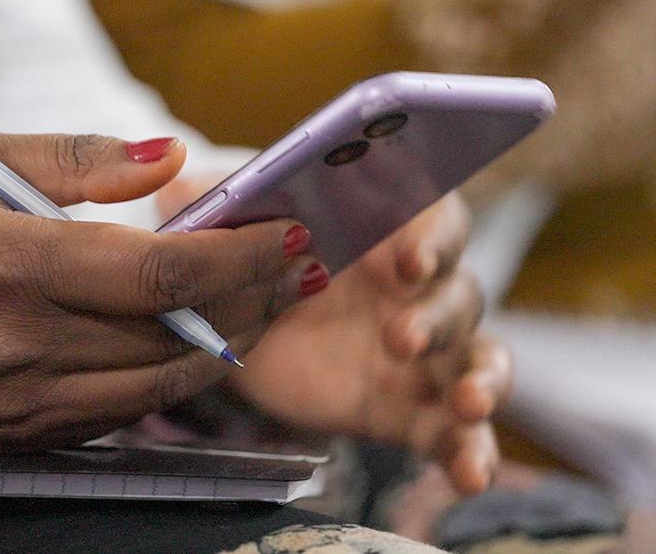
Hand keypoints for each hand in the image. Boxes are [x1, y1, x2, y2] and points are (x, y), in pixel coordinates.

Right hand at [0, 134, 317, 450]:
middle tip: (294, 271)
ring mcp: (18, 407)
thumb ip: (81, 160)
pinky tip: (195, 346)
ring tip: (265, 308)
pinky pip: (117, 416)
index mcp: (10, 267)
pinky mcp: (14, 439)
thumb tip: (171, 159)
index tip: (285, 237)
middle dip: (251, 301)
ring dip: (223, 348)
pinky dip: (167, 381)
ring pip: (157, 389)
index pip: (160, 273)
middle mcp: (19, 349)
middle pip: (173, 335)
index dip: (238, 257)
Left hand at [230, 193, 511, 494]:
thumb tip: (172, 181)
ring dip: (483, 379)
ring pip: (475, 357)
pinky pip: (451, 429)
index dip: (430, 237)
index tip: (410, 260)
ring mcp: (419, 351)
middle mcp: (415, 288)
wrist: (235, 322)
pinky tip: (471, 474)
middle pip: (456, 292)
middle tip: (401, 336)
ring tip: (469, 403)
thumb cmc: (248, 254)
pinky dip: (470, 450)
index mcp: (385, 229)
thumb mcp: (229, 224)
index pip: (432, 220)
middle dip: (437, 315)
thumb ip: (216, 204)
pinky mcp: (406, 407)